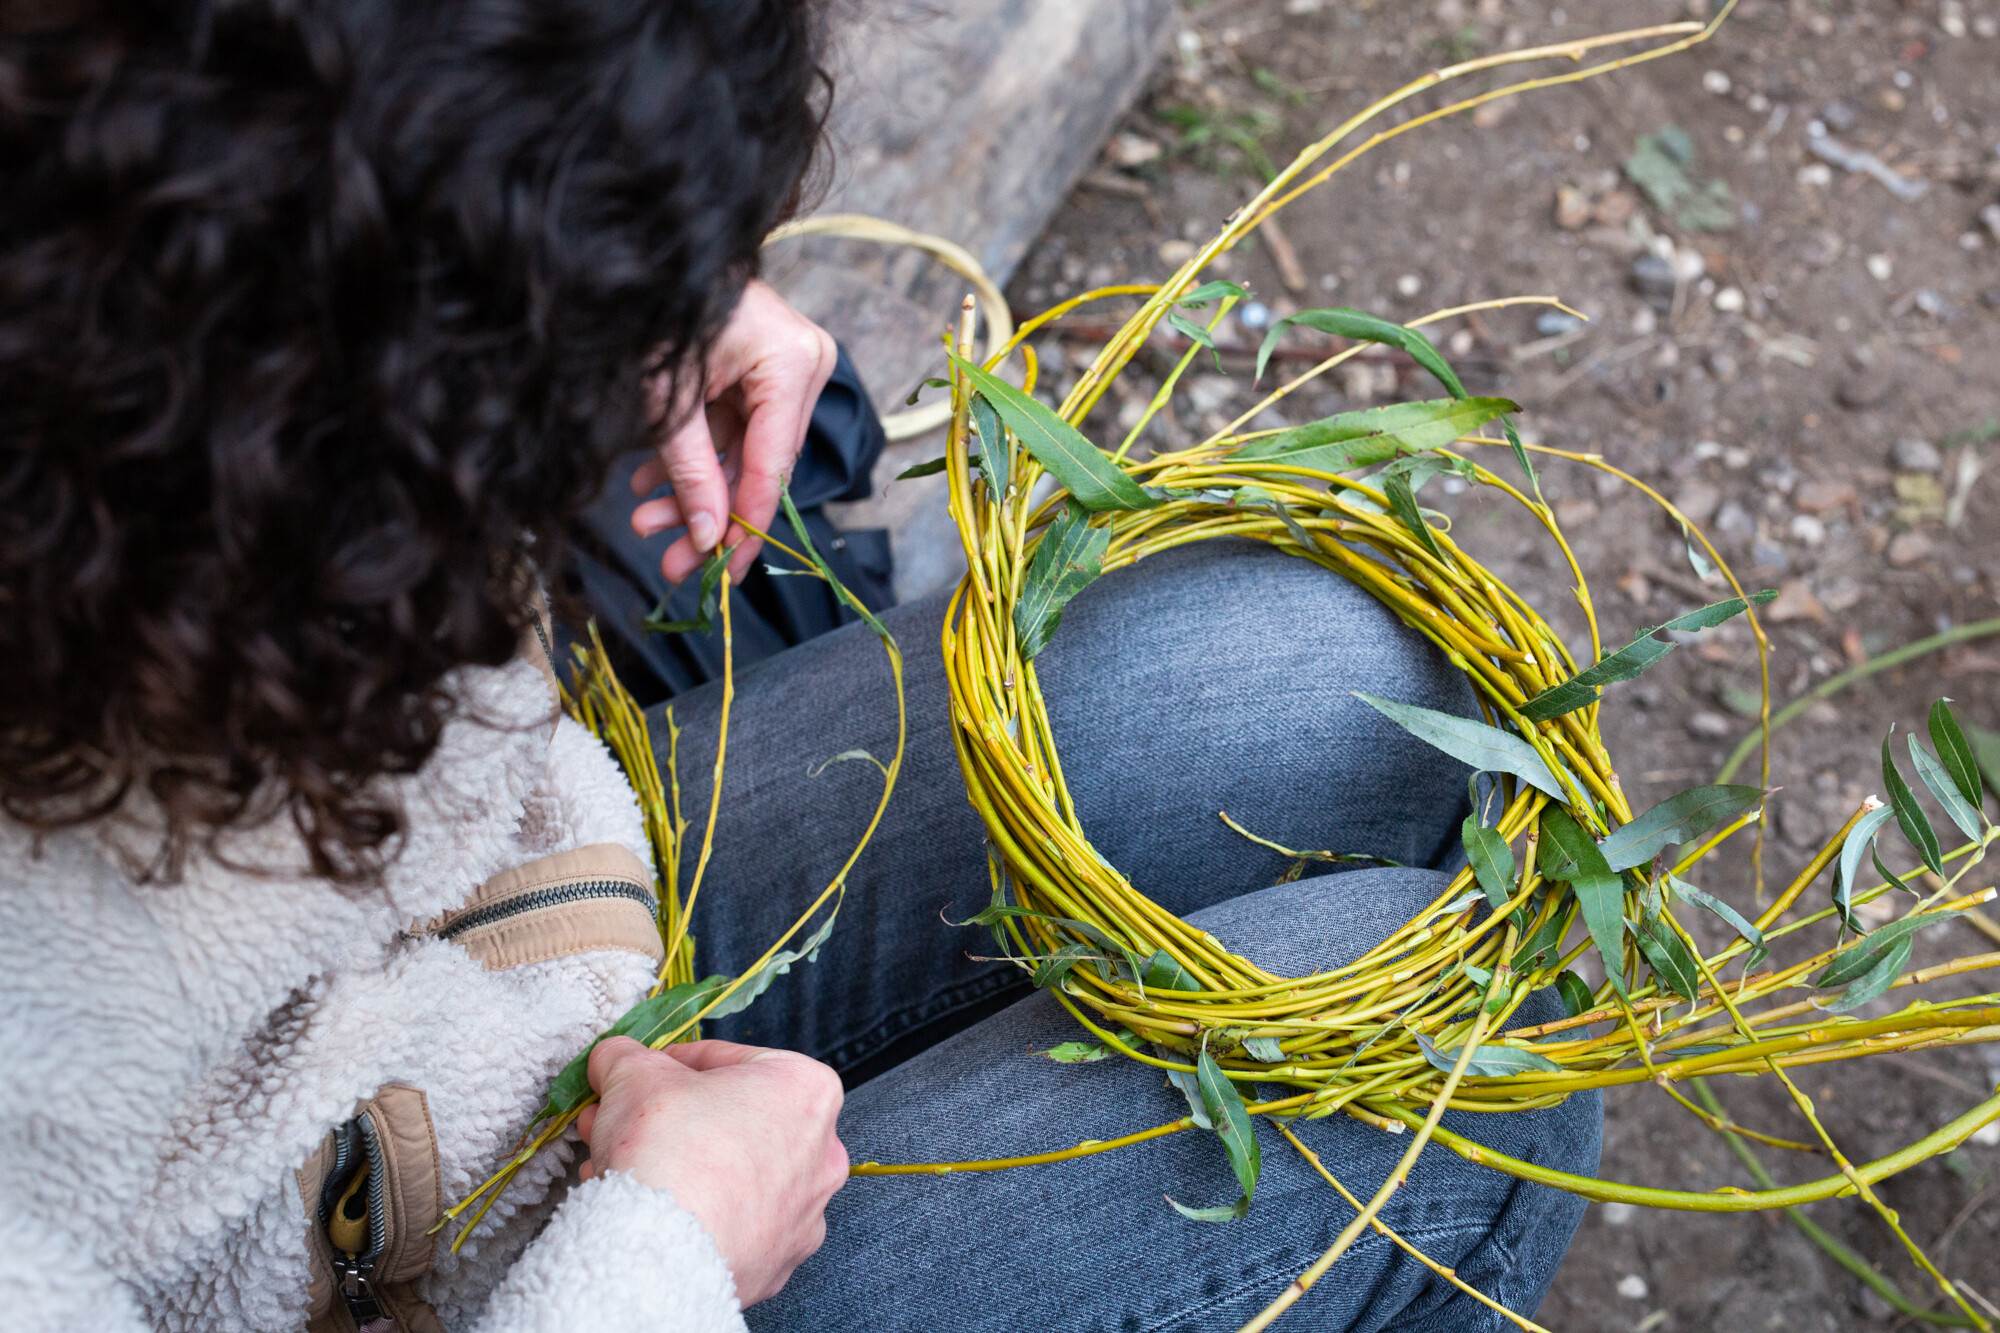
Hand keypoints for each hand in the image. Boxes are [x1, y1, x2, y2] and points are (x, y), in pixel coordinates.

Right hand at [577, 1037, 847, 1305]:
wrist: (663, 1252)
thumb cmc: (668, 1146)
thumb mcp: (634, 1074)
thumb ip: (626, 1057)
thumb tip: (616, 1059)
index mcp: (807, 1090)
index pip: (732, 1061)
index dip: (674, 1062)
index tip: (641, 1072)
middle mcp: (821, 1154)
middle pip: (731, 1121)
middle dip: (669, 1117)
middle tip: (620, 1118)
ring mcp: (804, 1216)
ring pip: (730, 1177)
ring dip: (675, 1166)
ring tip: (616, 1166)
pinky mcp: (776, 1266)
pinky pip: (728, 1226)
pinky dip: (688, 1215)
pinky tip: (640, 1211)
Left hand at [632, 279, 837, 584]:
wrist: (640, 252)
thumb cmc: (655, 308)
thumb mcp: (667, 400)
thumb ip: (689, 471)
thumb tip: (706, 538)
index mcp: (793, 363)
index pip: (773, 465)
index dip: (746, 525)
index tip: (721, 574)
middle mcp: (803, 363)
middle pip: (760, 464)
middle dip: (709, 513)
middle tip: (673, 565)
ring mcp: (785, 364)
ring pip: (743, 452)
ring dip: (693, 490)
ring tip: (645, 524)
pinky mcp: (760, 365)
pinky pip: (731, 427)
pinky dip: (692, 456)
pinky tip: (651, 487)